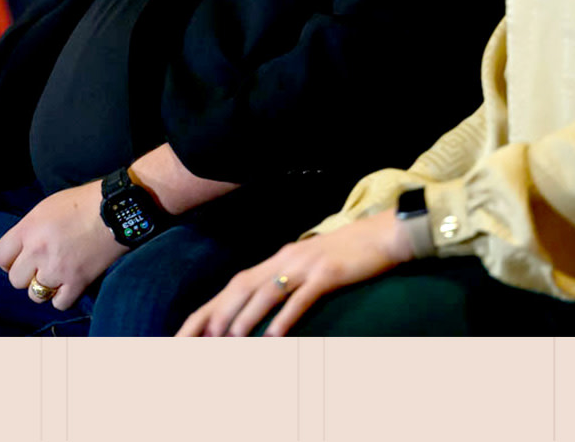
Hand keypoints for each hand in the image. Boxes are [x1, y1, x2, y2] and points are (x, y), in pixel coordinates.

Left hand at [0, 181, 126, 311]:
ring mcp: (57, 268)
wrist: (119, 208)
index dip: (10, 260)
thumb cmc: (85, 201)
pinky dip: (64, 296)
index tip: (21, 259)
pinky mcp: (77, 281)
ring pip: (35, 295)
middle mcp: (38, 250)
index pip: (0, 256)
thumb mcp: (49, 206)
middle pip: (16, 279)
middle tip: (42, 266)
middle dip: (28, 274)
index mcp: (29, 228)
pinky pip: (59, 303)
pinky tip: (71, 283)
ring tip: (58, 274)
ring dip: (45, 287)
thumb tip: (24, 248)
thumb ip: (32, 228)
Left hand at [177, 209, 412, 337]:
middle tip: (200, 339)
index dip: (212, 305)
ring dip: (247, 315)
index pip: (236, 282)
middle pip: (243, 286)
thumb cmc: (347, 253)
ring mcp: (307, 265)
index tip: (191, 330)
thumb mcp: (310, 265)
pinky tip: (276, 335)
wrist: (383, 234)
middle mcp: (286, 258)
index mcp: (279, 258)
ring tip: (230, 339)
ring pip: (268, 291)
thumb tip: (265, 304)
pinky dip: (286, 316)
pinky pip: (302, 297)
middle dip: (219, 312)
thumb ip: (288, 280)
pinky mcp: (328, 274)